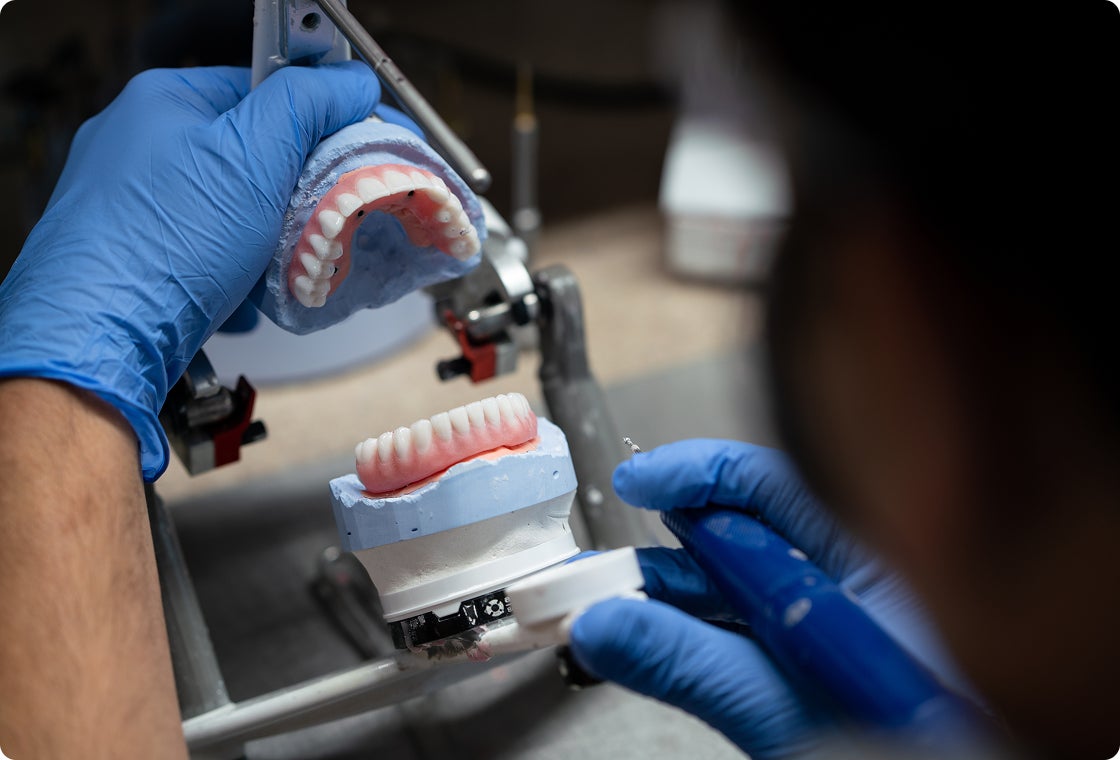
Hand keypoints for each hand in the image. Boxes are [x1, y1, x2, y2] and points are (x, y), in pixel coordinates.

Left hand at [0, 64, 378, 478]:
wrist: (103, 338)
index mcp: (164, 102)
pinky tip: (240, 295)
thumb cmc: (166, 244)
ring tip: (273, 267)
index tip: (352, 150)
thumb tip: (350, 83)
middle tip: (315, 218)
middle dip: (292, 193)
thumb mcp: (253, 156)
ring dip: (267, 242)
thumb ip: (306, 105)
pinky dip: (235, 275)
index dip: (316, 119)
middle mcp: (140, 145)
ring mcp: (133, 203)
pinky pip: (208, 253)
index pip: (264, 89)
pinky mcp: (137, 256)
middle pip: (251, 154)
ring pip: (233, 210)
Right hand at [568, 440, 976, 758]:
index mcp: (873, 562)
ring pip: (739, 582)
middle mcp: (853, 579)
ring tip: (607, 600)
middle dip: (666, 542)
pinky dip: (695, 624)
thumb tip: (603, 624)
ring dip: (670, 590)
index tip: (638, 481)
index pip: (774, 484)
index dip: (699, 473)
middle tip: (605, 562)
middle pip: (745, 531)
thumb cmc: (911, 753)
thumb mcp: (785, 707)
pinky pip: (746, 622)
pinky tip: (650, 629)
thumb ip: (691, 665)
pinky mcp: (814, 656)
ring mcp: (833, 620)